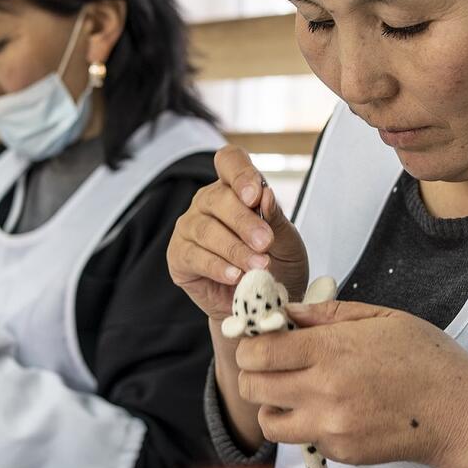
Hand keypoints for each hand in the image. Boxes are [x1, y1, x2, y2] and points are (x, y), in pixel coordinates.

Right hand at [167, 146, 308, 320]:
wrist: (263, 305)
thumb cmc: (277, 267)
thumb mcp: (288, 243)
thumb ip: (276, 219)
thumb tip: (265, 195)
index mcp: (235, 189)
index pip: (230, 161)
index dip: (240, 174)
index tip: (256, 196)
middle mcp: (208, 203)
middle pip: (217, 198)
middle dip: (244, 221)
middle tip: (265, 243)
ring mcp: (190, 228)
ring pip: (205, 229)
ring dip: (234, 248)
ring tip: (258, 265)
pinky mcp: (179, 256)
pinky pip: (194, 256)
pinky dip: (217, 266)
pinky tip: (235, 276)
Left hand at [233, 300, 467, 467]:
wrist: (458, 413)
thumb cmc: (426, 359)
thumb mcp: (380, 318)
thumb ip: (326, 313)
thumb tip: (286, 311)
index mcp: (330, 351)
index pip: (258, 352)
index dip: (251, 343)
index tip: (261, 339)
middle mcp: (323, 392)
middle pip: (252, 386)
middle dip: (255, 372)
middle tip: (273, 364)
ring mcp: (330, 427)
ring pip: (268, 421)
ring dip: (272, 404)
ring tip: (294, 391)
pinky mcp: (339, 452)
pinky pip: (301, 438)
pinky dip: (304, 424)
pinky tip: (330, 409)